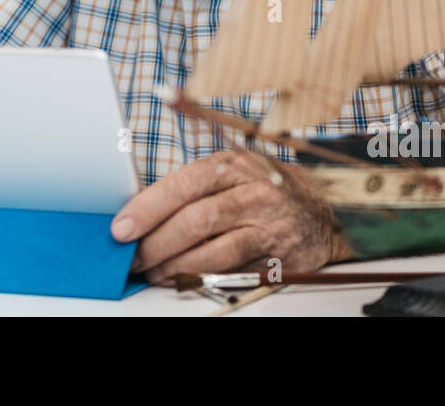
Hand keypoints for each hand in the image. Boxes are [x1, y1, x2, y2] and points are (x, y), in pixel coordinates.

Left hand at [110, 148, 351, 283]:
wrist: (323, 209)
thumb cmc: (264, 187)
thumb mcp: (232, 171)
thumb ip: (191, 186)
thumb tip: (139, 210)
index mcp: (233, 166)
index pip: (184, 184)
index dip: (148, 207)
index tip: (121, 227)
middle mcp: (253, 193)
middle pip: (196, 220)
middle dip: (156, 243)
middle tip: (132, 257)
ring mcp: (268, 227)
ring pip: (214, 251)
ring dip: (174, 267)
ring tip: (152, 271)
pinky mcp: (278, 259)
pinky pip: (234, 274)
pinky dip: (202, 279)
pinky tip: (181, 279)